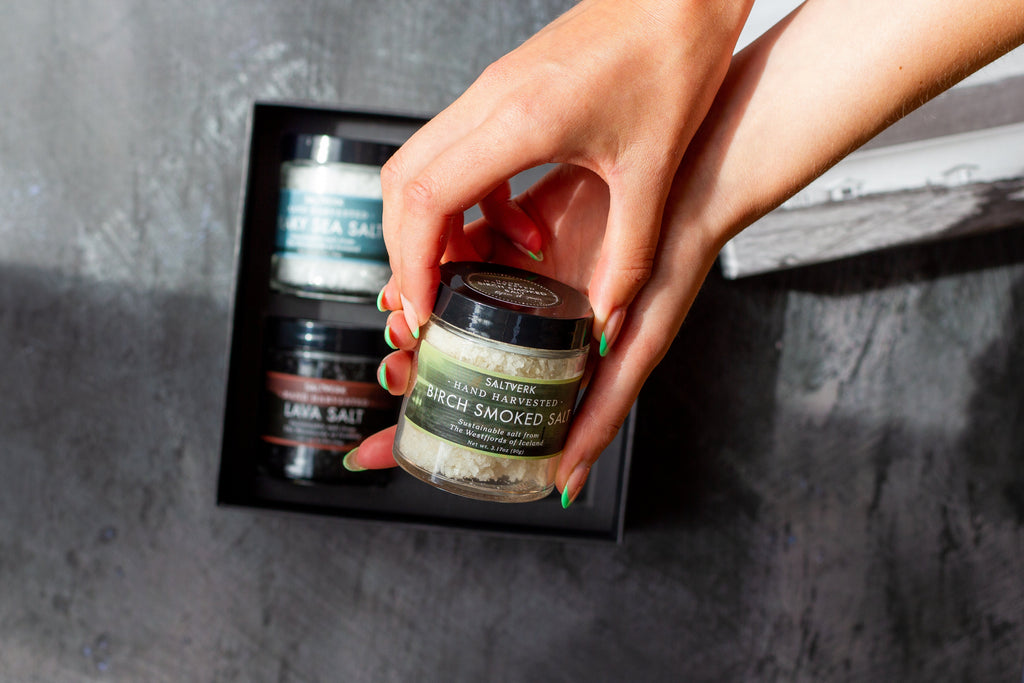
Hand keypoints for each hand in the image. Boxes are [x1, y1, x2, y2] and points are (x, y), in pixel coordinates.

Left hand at [354, 164, 720, 507]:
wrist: (689, 180)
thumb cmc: (673, 266)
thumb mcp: (638, 348)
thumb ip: (601, 416)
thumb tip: (562, 489)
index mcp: (549, 354)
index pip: (482, 395)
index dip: (432, 415)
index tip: (389, 440)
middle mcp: (528, 318)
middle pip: (455, 347)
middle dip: (416, 363)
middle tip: (397, 370)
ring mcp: (517, 273)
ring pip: (450, 293)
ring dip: (419, 305)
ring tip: (399, 318)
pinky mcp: (515, 224)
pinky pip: (465, 237)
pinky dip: (443, 249)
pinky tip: (427, 258)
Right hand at [381, 0, 753, 353]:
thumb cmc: (672, 61)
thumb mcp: (653, 174)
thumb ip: (629, 256)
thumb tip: (608, 317)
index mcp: (520, 121)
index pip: (426, 198)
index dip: (412, 261)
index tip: (422, 305)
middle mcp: (490, 100)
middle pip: (402, 182)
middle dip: (408, 250)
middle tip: (432, 298)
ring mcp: (491, 91)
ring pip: (422, 165)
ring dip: (437, 226)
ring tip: (478, 271)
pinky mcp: (504, 90)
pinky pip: (459, 152)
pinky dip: (473, 202)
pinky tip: (519, 229)